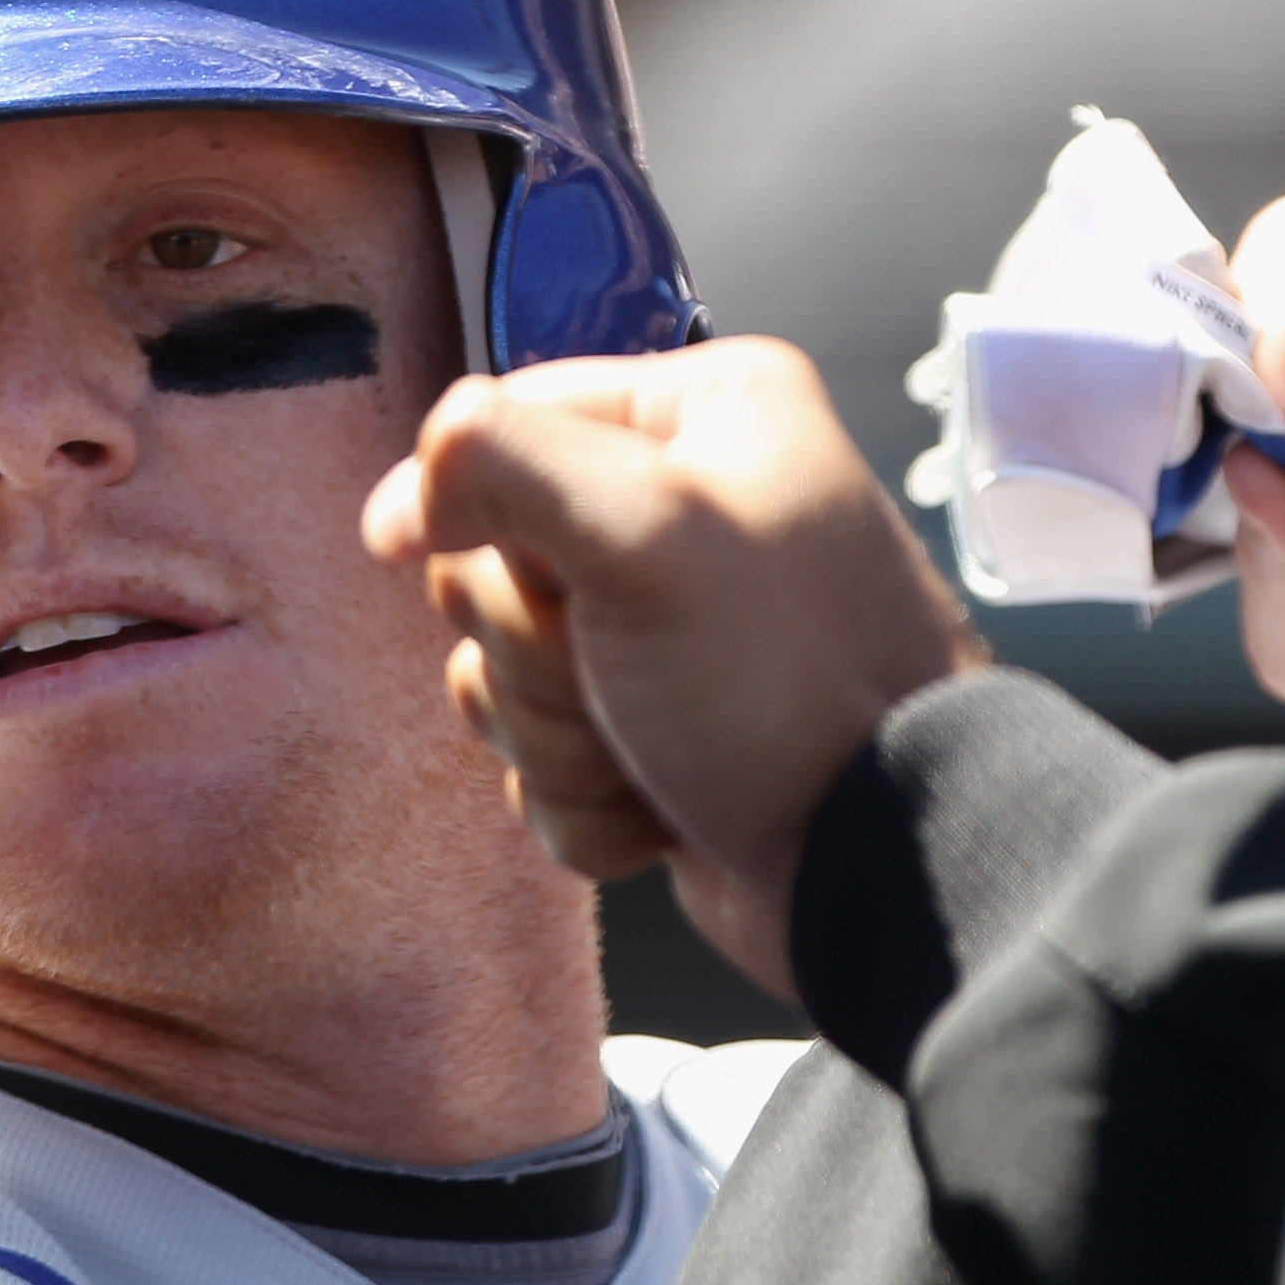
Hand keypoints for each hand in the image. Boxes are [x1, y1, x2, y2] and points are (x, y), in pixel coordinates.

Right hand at [364, 338, 983, 995]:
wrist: (874, 868)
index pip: (503, 424)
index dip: (462, 502)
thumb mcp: (645, 531)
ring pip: (500, 672)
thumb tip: (409, 491)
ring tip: (653, 748)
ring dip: (556, 733)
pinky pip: (538, 762)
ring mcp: (663, 634)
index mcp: (705, 417)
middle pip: (488, 561)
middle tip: (623, 666)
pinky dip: (584, 800)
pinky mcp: (648, 737)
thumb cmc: (785, 685)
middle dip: (534, 644)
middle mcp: (686, 511)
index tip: (432, 546)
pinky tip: (659, 810)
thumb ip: (502, 458)